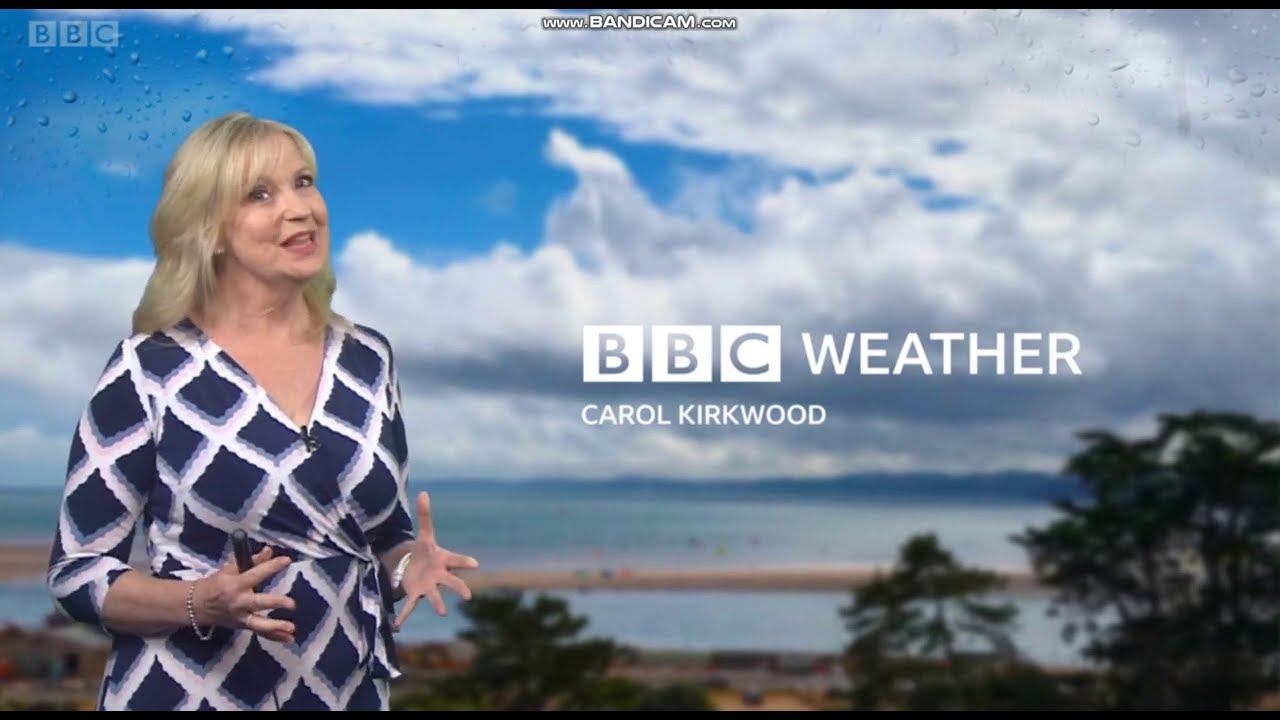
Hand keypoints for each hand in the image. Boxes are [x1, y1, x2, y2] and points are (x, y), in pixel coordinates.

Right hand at [193, 546, 296, 642]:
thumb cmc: (216, 584)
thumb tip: (269, 550)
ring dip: (276, 627)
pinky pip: (260, 633)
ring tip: (291, 628)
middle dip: (275, 603)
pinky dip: (274, 637)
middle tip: (292, 604)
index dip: (271, 566)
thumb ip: (251, 561)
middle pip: (259, 603)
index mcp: (236, 584)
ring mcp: (240, 616)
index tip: (287, 560)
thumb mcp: (230, 569)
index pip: (256, 574)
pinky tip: (289, 639)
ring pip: (259, 624)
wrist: (197, 605)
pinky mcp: (242, 626)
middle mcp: (239, 602)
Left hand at [393, 491, 478, 629]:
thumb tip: (423, 492)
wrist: (416, 567)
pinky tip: (397, 625)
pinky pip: (411, 606)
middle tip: (468, 595)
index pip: (457, 560)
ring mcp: (429, 587)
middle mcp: (439, 576)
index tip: (475, 565)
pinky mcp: (416, 594)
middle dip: (459, 587)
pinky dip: (404, 615)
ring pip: (435, 596)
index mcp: (444, 560)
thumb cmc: (425, 551)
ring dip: (438, 603)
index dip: (465, 562)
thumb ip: (425, 515)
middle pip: (452, 582)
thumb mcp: (425, 533)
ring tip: (443, 612)